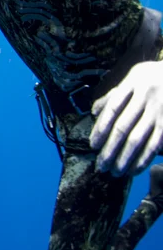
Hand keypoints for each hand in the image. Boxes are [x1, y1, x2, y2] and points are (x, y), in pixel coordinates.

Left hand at [89, 61, 162, 175]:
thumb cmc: (150, 77)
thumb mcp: (131, 77)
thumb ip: (113, 95)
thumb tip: (93, 112)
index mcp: (132, 85)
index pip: (112, 109)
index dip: (100, 128)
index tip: (92, 145)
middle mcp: (145, 98)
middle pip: (123, 127)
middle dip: (110, 148)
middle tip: (101, 165)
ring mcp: (159, 111)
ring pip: (139, 138)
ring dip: (125, 157)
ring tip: (115, 171)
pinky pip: (155, 144)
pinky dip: (144, 159)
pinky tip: (134, 169)